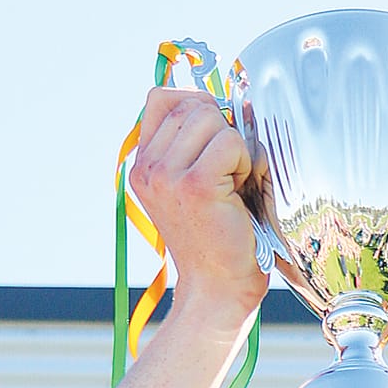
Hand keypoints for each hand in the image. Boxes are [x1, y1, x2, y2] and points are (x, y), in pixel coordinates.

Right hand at [126, 87, 264, 334]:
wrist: (219, 289)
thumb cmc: (219, 237)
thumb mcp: (194, 184)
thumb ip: (193, 143)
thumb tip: (222, 99)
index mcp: (142, 165)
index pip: (161, 98)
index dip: (197, 104)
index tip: (216, 136)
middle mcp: (147, 168)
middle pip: (192, 104)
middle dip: (222, 128)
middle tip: (230, 171)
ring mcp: (166, 175)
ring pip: (211, 118)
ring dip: (235, 146)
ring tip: (233, 183)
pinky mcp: (195, 185)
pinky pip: (230, 142)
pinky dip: (245, 161)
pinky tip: (240, 191)